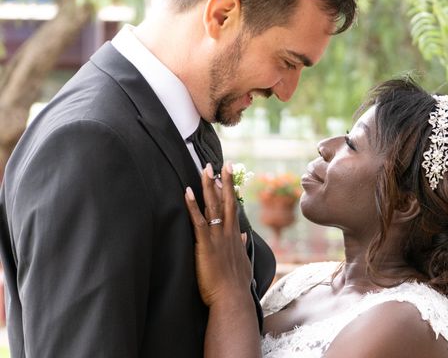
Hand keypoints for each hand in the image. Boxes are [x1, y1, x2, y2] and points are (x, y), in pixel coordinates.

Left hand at [184, 163, 252, 306]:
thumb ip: (242, 246)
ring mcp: (217, 237)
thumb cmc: (236, 284)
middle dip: (223, 180)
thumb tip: (244, 235)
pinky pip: (199, 221)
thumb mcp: (243, 262)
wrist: (232, 298)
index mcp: (235, 235)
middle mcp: (228, 232)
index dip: (230, 189)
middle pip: (226, 200)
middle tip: (219, 163)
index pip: (232, 206)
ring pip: (213, 206)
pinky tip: (188, 192)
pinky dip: (193, 206)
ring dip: (209, 186)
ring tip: (206, 169)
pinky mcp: (206, 244)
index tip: (228, 174)